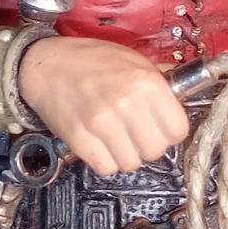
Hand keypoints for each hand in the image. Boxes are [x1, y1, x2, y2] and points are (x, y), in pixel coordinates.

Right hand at [18, 37, 188, 176]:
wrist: (47, 64)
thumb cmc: (91, 60)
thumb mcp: (133, 60)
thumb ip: (158, 81)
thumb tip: (181, 98)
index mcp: (146, 82)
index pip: (178, 130)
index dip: (171, 132)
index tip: (163, 129)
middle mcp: (127, 104)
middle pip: (156, 151)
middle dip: (149, 146)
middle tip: (138, 135)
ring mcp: (102, 124)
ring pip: (131, 164)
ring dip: (127, 156)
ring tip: (118, 139)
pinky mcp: (79, 139)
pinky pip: (106, 168)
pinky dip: (106, 162)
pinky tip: (102, 145)